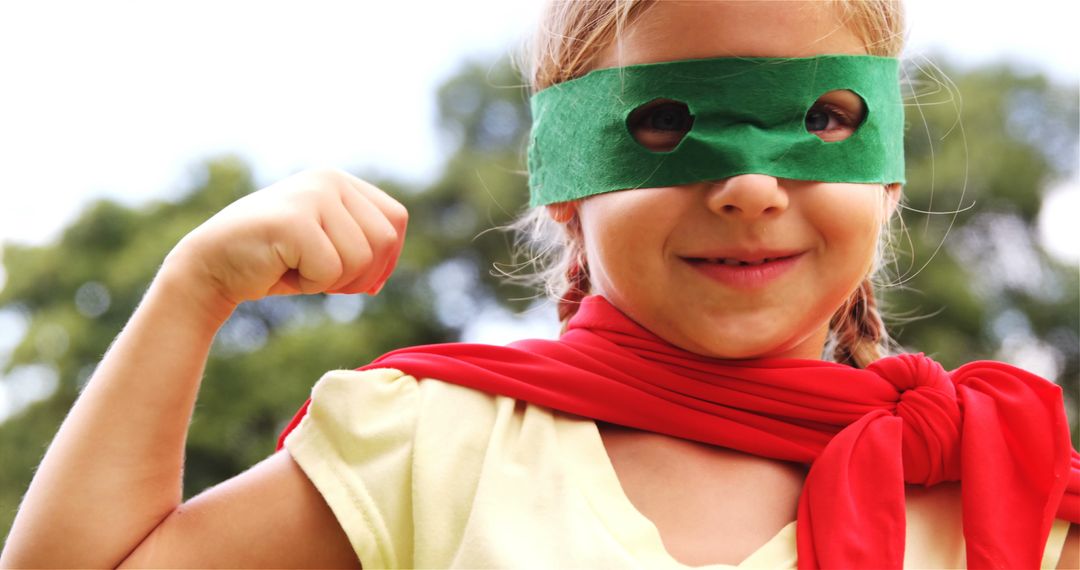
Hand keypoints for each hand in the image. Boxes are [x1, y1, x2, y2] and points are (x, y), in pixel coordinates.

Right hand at [166, 168, 407, 308]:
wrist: (211, 267)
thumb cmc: (274, 262)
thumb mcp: (327, 246)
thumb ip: (362, 245)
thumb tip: (387, 269)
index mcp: (340, 180)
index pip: (396, 219)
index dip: (387, 257)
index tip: (361, 279)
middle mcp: (329, 179)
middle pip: (385, 240)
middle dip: (361, 274)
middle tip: (322, 277)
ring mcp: (311, 195)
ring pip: (361, 258)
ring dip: (332, 280)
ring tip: (298, 267)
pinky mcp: (293, 220)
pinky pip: (331, 269)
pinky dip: (311, 284)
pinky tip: (282, 269)